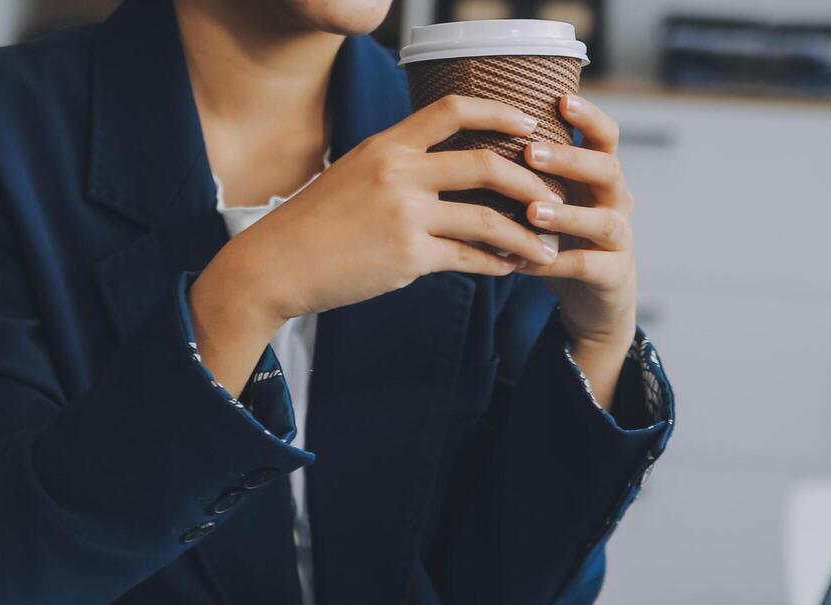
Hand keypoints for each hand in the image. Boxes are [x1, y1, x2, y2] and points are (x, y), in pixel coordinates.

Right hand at [189, 95, 562, 393]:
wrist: (276, 264)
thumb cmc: (314, 224)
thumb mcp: (353, 175)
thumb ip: (398, 165)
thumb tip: (440, 167)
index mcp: (387, 146)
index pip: (452, 109)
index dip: (499, 112)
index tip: (530, 124)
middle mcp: (399, 173)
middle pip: (486, 163)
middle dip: (531, 181)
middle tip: (554, 195)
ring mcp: (405, 216)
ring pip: (487, 218)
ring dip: (525, 234)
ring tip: (546, 247)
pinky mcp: (407, 258)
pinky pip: (468, 258)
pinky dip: (496, 264)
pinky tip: (510, 268)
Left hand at [519, 94, 639, 402]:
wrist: (594, 300)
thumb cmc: (562, 238)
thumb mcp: (551, 200)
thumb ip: (529, 172)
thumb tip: (474, 134)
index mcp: (600, 176)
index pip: (606, 136)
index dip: (588, 116)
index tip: (559, 99)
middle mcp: (616, 201)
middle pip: (609, 169)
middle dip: (571, 159)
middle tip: (532, 152)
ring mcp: (619, 239)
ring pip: (604, 220)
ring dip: (567, 214)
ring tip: (532, 212)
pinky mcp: (613, 276)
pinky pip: (587, 267)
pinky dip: (555, 264)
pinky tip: (522, 262)